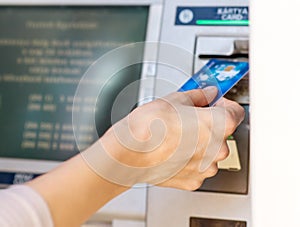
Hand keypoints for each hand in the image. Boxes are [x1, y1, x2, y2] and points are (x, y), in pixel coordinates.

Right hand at [96, 87, 244, 188]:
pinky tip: (174, 151)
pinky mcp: (193, 180)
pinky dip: (190, 159)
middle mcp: (217, 149)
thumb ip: (199, 95)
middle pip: (222, 133)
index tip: (216, 103)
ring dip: (201, 143)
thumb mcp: (175, 99)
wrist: (129, 153)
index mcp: (218, 125)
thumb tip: (208, 94)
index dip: (224, 104)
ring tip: (179, 136)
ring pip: (210, 152)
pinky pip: (198, 166)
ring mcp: (205, 168)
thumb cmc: (149, 127)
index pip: (236, 111)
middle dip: (209, 124)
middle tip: (190, 118)